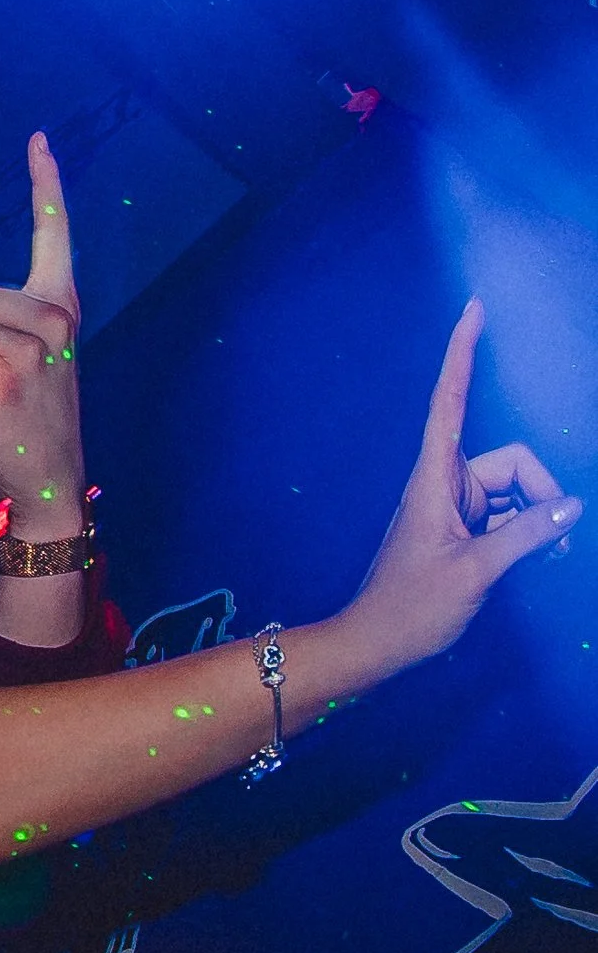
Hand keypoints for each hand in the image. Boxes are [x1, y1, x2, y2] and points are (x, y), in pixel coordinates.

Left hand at [341, 304, 577, 677]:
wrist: (378, 643)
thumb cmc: (413, 607)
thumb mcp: (477, 570)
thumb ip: (527, 534)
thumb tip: (573, 505)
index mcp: (434, 477)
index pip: (450, 399)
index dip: (463, 353)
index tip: (474, 309)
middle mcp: (444, 481)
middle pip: (514, 463)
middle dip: (544, 493)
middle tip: (556, 540)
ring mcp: (455, 505)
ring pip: (518, 492)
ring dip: (540, 518)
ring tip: (547, 557)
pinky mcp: (463, 528)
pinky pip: (510, 515)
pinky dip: (530, 531)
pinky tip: (539, 557)